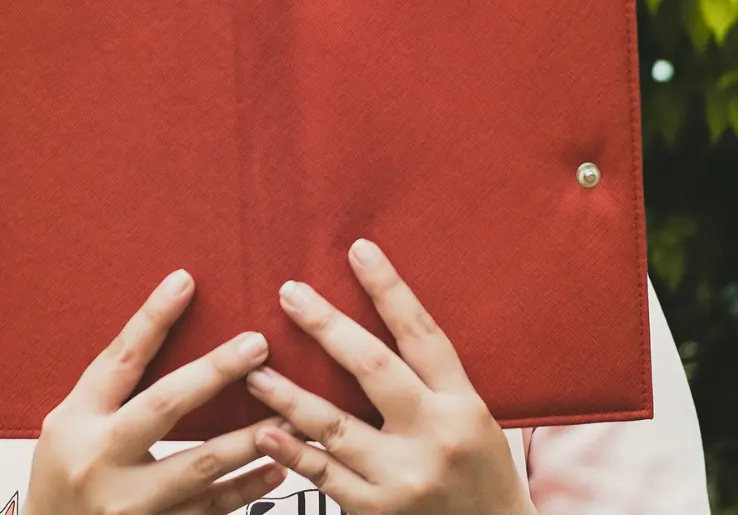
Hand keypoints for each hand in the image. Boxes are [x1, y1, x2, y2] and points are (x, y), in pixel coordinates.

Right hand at [25, 268, 295, 514]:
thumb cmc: (66, 469)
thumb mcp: (73, 420)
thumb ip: (116, 383)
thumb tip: (169, 319)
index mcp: (78, 420)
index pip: (121, 358)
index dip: (153, 317)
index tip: (185, 280)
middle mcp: (100, 461)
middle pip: (164, 406)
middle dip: (214, 372)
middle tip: (258, 345)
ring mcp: (128, 506)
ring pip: (200, 467)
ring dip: (251, 439)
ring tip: (291, 413)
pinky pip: (209, 511)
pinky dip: (247, 489)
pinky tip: (278, 468)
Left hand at [244, 241, 532, 514]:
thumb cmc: (483, 473)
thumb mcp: (475, 417)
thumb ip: (432, 378)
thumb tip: (384, 315)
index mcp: (463, 403)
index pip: (421, 333)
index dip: (388, 288)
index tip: (358, 250)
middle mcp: (434, 436)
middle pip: (374, 368)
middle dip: (327, 327)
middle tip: (290, 294)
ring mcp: (404, 478)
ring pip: (336, 427)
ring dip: (290, 396)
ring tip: (254, 372)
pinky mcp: (379, 513)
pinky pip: (326, 478)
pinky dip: (293, 454)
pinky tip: (265, 433)